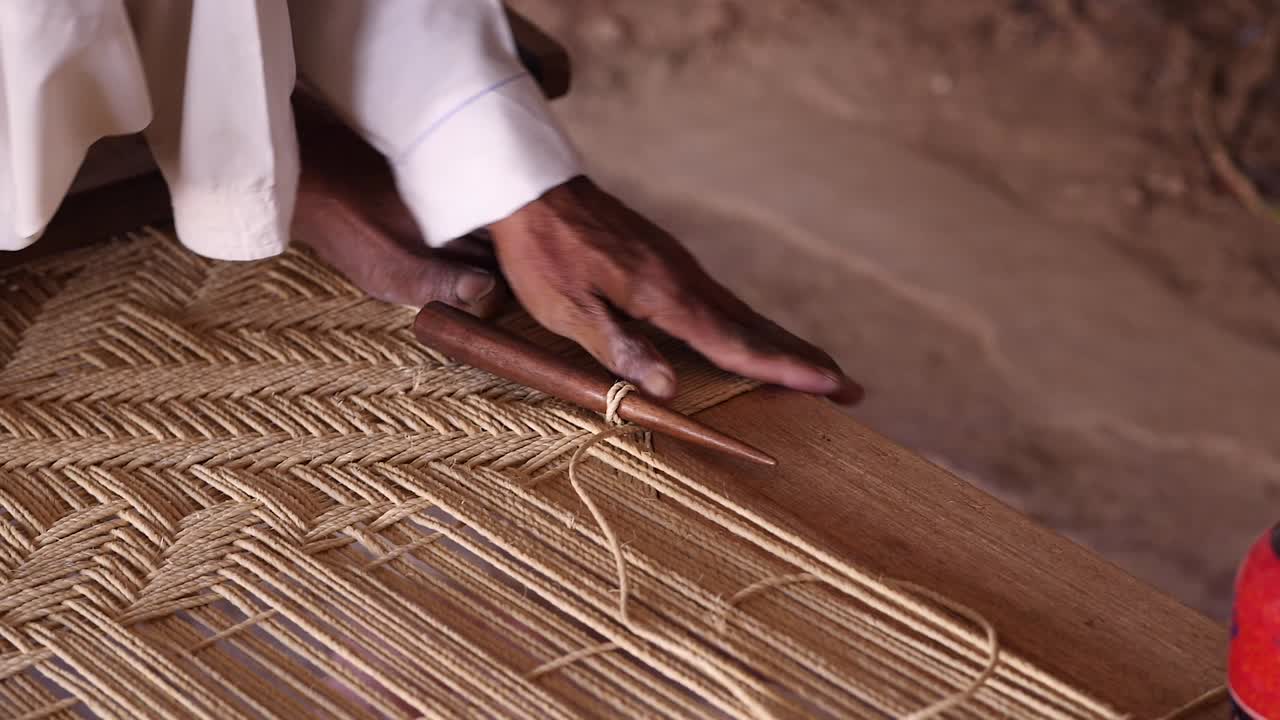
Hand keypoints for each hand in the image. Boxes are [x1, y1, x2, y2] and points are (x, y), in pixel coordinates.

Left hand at [489, 177, 860, 402]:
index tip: (832, 386)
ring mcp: (679, 268)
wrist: (533, 189)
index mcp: (667, 297)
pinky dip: (750, 326)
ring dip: (782, 345)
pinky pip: (722, 302)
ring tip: (817, 371)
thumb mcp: (568, 309)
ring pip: (743, 314)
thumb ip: (619, 349)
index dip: (784, 370)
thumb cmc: (545, 254)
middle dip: (803, 361)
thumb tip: (668, 391)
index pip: (736, 344)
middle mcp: (685, 281)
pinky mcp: (667, 262)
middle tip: (850, 388)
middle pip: (756, 329)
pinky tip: (753, 337)